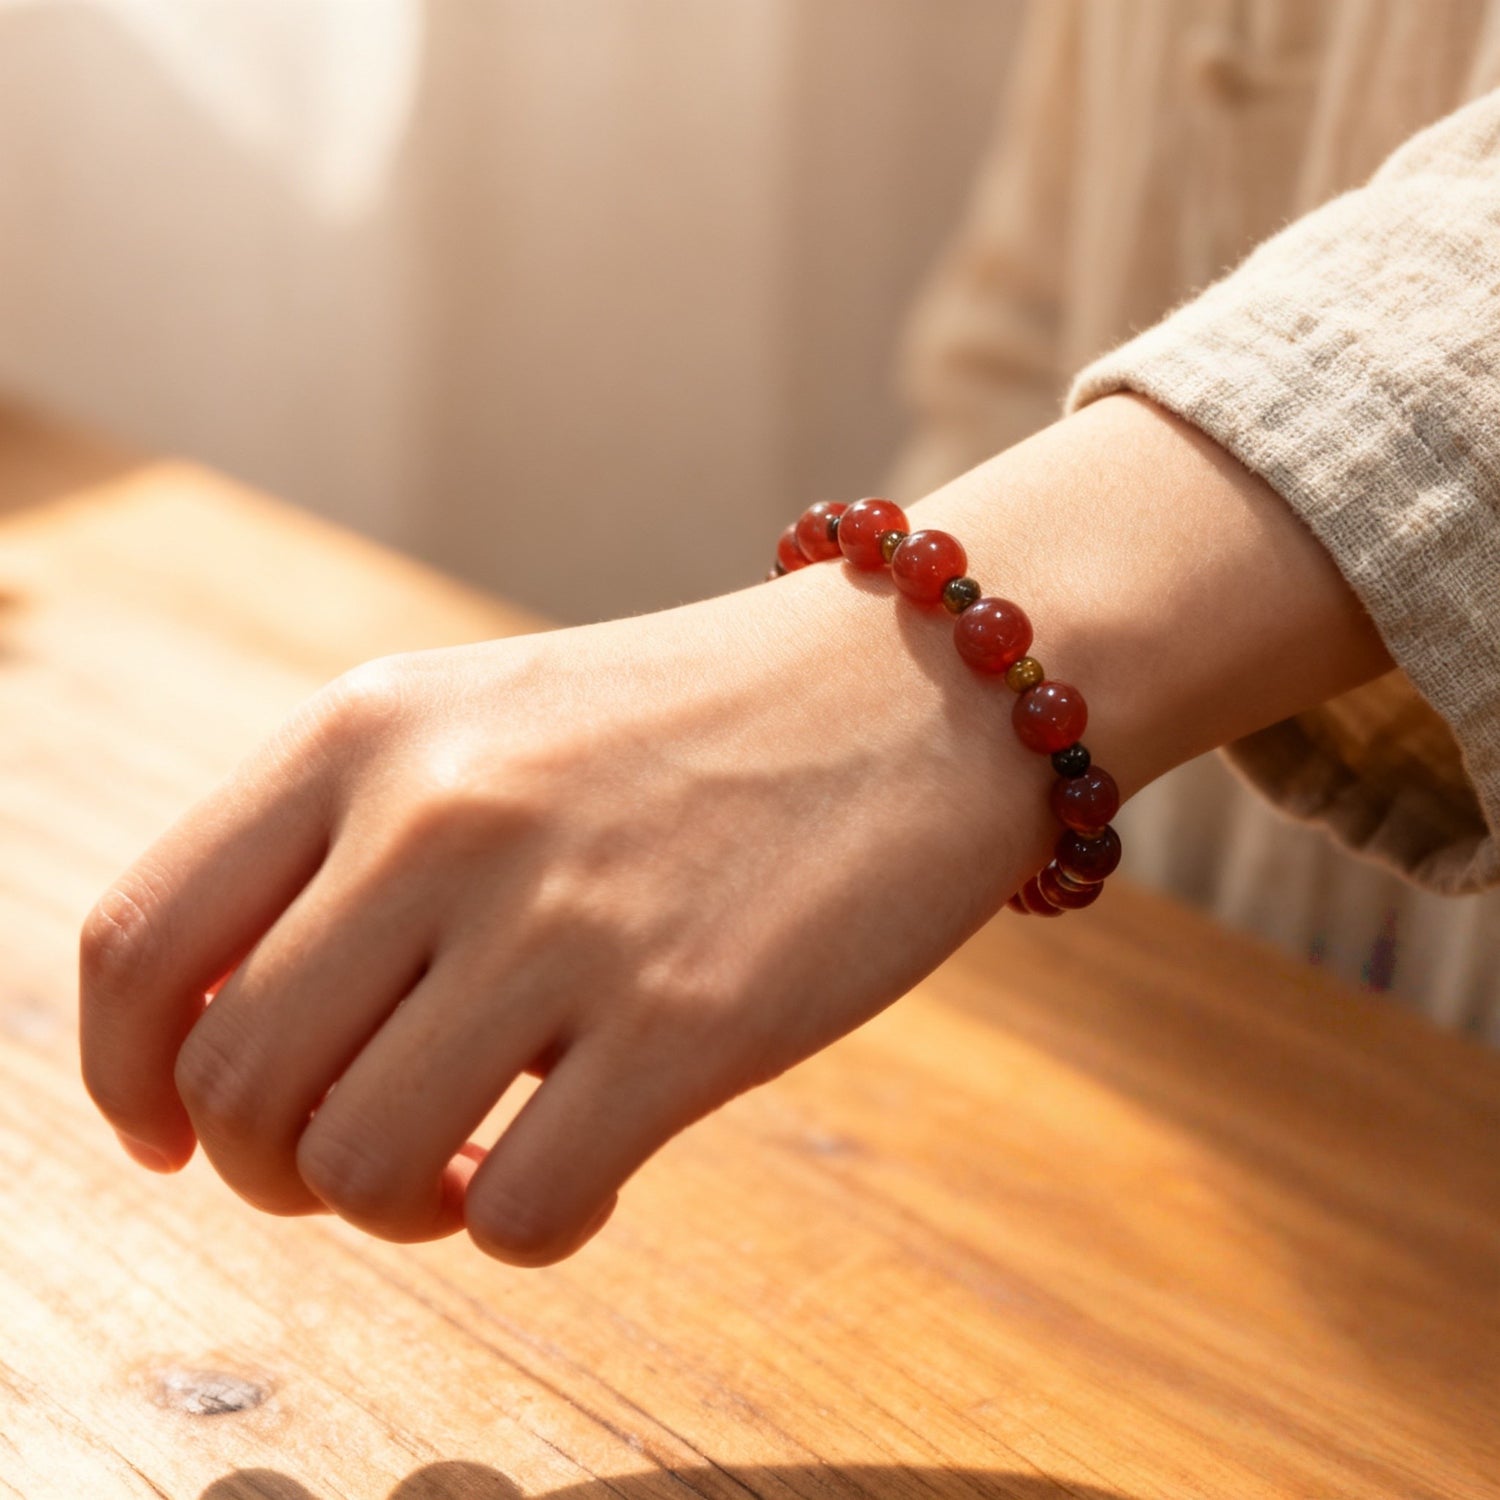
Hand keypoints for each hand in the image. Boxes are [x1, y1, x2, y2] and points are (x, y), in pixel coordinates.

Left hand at [78, 558, 1063, 1264]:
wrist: (914, 685)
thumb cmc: (684, 728)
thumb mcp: (476, 727)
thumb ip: (336, 853)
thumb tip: (220, 1050)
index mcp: (366, 731)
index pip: (138, 946)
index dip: (128, 1079)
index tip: (180, 1133)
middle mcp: (442, 813)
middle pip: (235, 1087)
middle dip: (272, 1170)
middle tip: (364, 1159)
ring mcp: (565, 917)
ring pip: (353, 1169)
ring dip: (396, 1207)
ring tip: (475, 1163)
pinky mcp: (690, 1017)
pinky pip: (514, 1213)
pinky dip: (526, 1225)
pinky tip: (588, 1166)